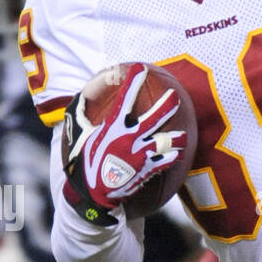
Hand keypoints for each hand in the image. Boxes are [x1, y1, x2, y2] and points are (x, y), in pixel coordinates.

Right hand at [62, 64, 186, 223]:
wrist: (93, 193)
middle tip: (175, 97)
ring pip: (164, 142)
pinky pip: (164, 162)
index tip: (140, 68)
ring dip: (175, 138)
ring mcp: (140, 154)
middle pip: (153, 119)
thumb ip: (81, 114)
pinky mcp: (146, 170)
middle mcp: (129, 138)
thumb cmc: (84, 162)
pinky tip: (179, 155)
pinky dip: (171, 157)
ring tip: (183, 135)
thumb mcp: (79, 135)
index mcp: (112, 127)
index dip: (132, 82)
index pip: (124, 99)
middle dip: (166, 106)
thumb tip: (80, 95)